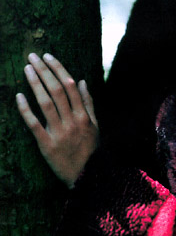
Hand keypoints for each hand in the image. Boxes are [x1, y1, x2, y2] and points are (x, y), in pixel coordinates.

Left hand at [16, 53, 98, 187]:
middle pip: (57, 91)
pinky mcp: (47, 145)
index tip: (47, 56)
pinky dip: (26, 110)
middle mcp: (72, 122)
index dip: (58, 69)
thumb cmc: (91, 151)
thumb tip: (81, 81)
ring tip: (26, 69)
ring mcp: (59, 133)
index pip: (70, 86)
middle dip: (44, 71)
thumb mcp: (95, 127)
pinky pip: (34, 124)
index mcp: (84, 117)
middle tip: (32, 56)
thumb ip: (88, 104)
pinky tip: (19, 96)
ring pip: (46, 103)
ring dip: (35, 84)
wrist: (88, 178)